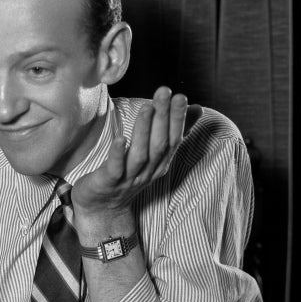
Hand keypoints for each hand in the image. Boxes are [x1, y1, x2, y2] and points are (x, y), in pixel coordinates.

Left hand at [72, 87, 201, 223]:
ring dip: (145, 130)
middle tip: (164, 92)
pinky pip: (115, 169)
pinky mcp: (108, 183)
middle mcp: (147, 172)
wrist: (102, 208)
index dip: (177, 119)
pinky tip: (120, 138)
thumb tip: (198, 108)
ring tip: (147, 107)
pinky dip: (118, 154)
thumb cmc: (127, 175)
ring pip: (140, 155)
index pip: (173, 140)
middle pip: (159, 144)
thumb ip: (172, 131)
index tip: (180, 96)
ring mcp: (128, 179)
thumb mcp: (153, 154)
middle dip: (164, 118)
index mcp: (159, 164)